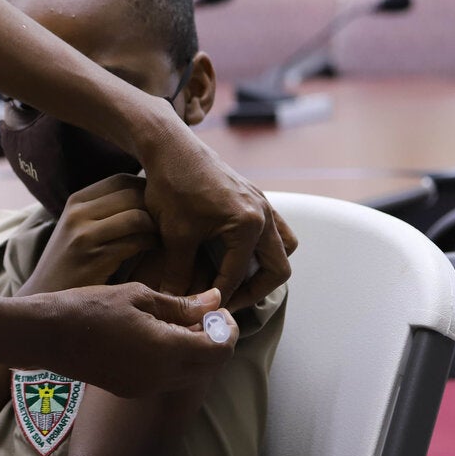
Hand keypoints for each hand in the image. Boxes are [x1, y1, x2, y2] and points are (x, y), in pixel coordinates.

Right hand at [18, 174, 158, 296]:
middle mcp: (77, 213)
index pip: (120, 180)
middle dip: (157, 207)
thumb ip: (104, 211)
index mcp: (76, 201)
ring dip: (158, 227)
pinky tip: (157, 252)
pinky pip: (136, 242)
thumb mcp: (79, 229)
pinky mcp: (95, 259)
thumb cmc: (72, 265)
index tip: (160, 204)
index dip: (146, 188)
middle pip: (132, 194)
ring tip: (166, 237)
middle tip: (171, 221)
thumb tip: (145, 195)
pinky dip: (153, 244)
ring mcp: (84, 235)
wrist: (46, 296)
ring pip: (137, 217)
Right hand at [36, 285, 237, 396]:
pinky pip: (168, 379)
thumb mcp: (138, 296)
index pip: (220, 348)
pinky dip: (176, 360)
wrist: (47, 334)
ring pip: (191, 375)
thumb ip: (181, 305)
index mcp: (167, 350)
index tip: (220, 309)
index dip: (227, 328)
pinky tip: (160, 337)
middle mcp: (161, 377)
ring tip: (182, 323)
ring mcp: (145, 387)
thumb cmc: (89, 307)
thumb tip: (214, 301)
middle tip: (205, 314)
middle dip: (216, 341)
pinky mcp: (131, 390)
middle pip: (210, 366)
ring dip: (197, 352)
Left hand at [139, 113, 296, 309]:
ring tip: (238, 280)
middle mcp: (264, 214)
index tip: (205, 309)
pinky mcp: (255, 197)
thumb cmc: (172, 185)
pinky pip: (274, 229)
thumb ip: (178, 272)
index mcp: (248, 225)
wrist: (171, 146)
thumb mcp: (175, 233)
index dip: (220, 297)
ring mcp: (263, 204)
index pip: (238, 276)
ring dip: (266, 267)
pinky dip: (263, 246)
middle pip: (278, 267)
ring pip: (284, 247)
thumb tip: (174, 301)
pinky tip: (236, 252)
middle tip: (229, 301)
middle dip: (256, 290)